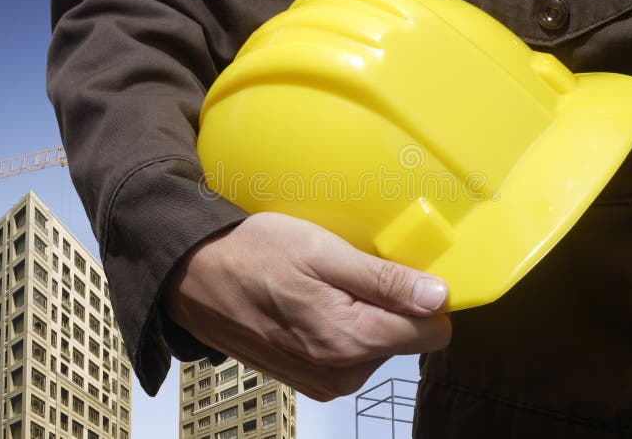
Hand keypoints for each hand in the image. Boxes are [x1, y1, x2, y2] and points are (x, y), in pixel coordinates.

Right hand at [163, 212, 450, 400]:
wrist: (193, 277)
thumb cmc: (253, 254)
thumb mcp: (322, 251)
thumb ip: (384, 280)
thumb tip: (439, 298)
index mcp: (349, 340)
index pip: (432, 332)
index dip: (424, 297)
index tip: (400, 270)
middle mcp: (341, 371)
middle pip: (405, 338)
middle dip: (388, 302)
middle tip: (348, 270)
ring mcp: (324, 379)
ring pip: (378, 345)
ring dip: (363, 312)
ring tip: (325, 283)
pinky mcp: (311, 378)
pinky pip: (351, 352)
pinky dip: (342, 324)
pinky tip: (314, 300)